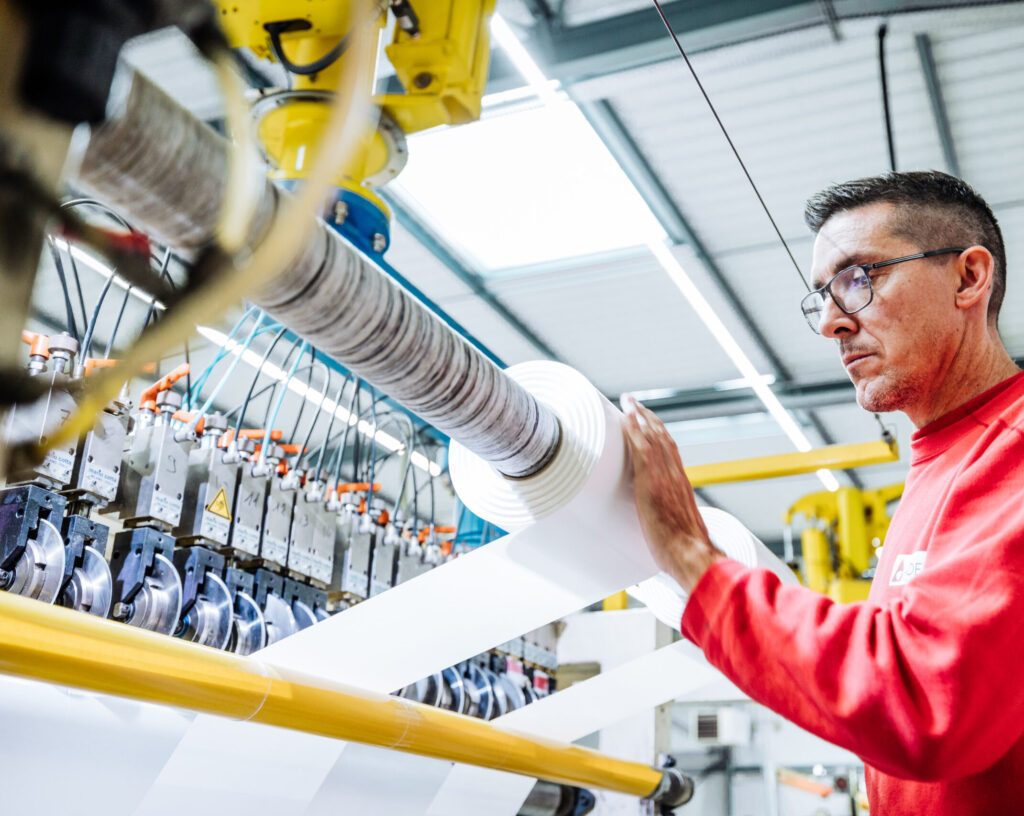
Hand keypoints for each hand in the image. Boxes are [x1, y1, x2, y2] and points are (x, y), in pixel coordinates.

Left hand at [621, 394, 722, 591]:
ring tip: (628, 402)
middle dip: (648, 419)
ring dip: (639, 416)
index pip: (671, 452)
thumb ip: (670, 527)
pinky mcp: (651, 482)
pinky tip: (626, 417)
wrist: (693, 556)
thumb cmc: (686, 554)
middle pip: (662, 438)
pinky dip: (634, 429)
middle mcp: (675, 476)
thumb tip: (662, 536)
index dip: (660, 435)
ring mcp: (664, 477)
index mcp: (682, 486)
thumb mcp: (679, 534)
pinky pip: (641, 448)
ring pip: (652, 437)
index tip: (651, 424)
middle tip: (635, 404)